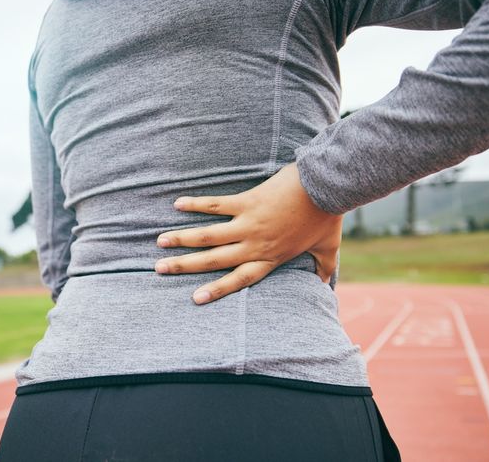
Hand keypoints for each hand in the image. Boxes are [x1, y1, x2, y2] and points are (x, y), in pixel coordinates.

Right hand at [155, 162, 343, 304]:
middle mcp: (254, 245)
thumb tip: (324, 284)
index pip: (239, 279)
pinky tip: (178, 204)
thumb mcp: (328, 249)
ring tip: (161, 242)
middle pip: (213, 260)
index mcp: (271, 258)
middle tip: (160, 269)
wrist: (325, 189)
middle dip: (185, 266)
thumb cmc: (327, 218)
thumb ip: (323, 268)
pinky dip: (196, 204)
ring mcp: (248, 224)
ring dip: (182, 239)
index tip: (195, 298)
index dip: (217, 290)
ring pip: (208, 236)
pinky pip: (216, 205)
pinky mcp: (247, 202)